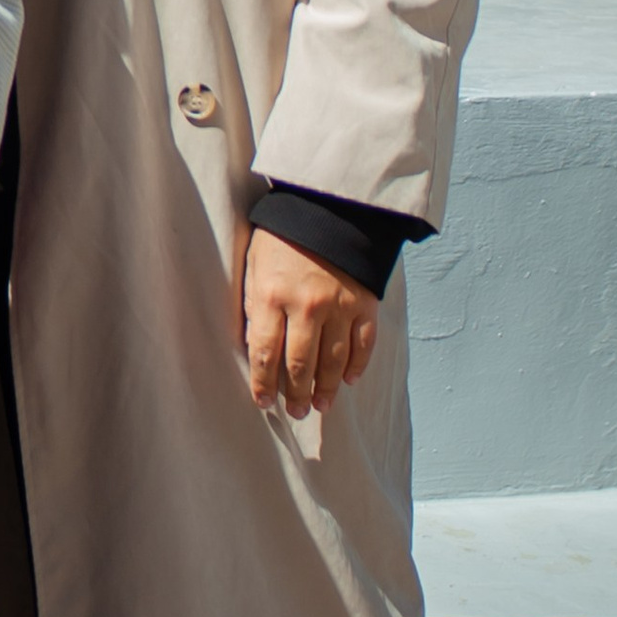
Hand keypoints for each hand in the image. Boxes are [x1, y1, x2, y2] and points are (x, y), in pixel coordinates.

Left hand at [242, 228, 378, 421]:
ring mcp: (339, 307)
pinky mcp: (365, 303)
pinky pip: (363, 344)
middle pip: (300, 365)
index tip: (262, 402)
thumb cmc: (282, 235)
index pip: (264, 354)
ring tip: (320, 405)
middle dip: (296, 394)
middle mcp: (306, 307)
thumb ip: (252, 305)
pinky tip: (350, 380)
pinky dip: (357, 366)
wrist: (328, 204)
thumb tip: (252, 346)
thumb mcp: (254, 264)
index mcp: (271, 296)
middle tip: (295, 411)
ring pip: (334, 362)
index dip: (262, 383)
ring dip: (326, 389)